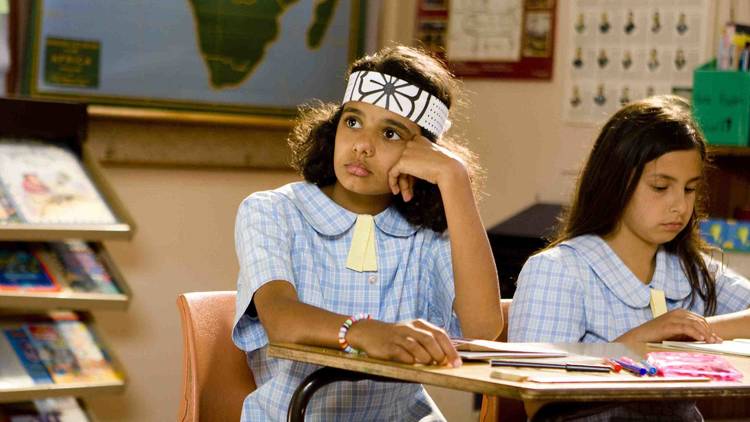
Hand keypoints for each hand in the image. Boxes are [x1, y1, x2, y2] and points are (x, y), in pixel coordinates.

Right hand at [347, 318, 461, 366]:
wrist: (369, 332)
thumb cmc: (397, 337)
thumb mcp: (413, 334)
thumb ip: (429, 342)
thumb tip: (447, 358)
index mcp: (419, 324)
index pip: (440, 334)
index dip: (450, 349)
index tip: (457, 363)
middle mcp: (409, 328)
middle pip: (430, 340)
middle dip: (440, 355)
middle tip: (442, 365)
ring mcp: (398, 336)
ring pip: (416, 346)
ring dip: (426, 358)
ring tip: (428, 364)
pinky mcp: (387, 346)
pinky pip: (401, 353)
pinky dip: (409, 360)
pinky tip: (412, 363)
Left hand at [387, 136, 465, 201]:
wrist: (449, 170)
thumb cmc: (447, 167)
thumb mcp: (436, 159)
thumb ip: (426, 158)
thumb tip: (421, 167)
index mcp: (421, 140)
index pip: (410, 154)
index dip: (411, 169)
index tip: (413, 180)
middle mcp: (412, 143)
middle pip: (404, 162)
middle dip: (406, 178)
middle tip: (409, 192)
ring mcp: (406, 151)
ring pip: (399, 169)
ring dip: (402, 184)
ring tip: (406, 196)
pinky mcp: (402, 161)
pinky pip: (392, 173)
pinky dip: (393, 182)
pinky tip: (396, 191)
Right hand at [617, 309, 721, 342]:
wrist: (639, 337)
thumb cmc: (657, 336)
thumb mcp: (675, 333)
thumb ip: (687, 333)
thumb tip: (705, 339)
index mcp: (680, 313)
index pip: (700, 320)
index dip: (709, 329)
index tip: (716, 339)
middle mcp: (677, 313)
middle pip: (700, 321)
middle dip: (710, 331)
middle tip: (716, 342)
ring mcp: (673, 318)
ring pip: (695, 323)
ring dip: (705, 333)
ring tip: (711, 342)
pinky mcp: (669, 325)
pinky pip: (686, 328)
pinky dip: (696, 333)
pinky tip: (701, 339)